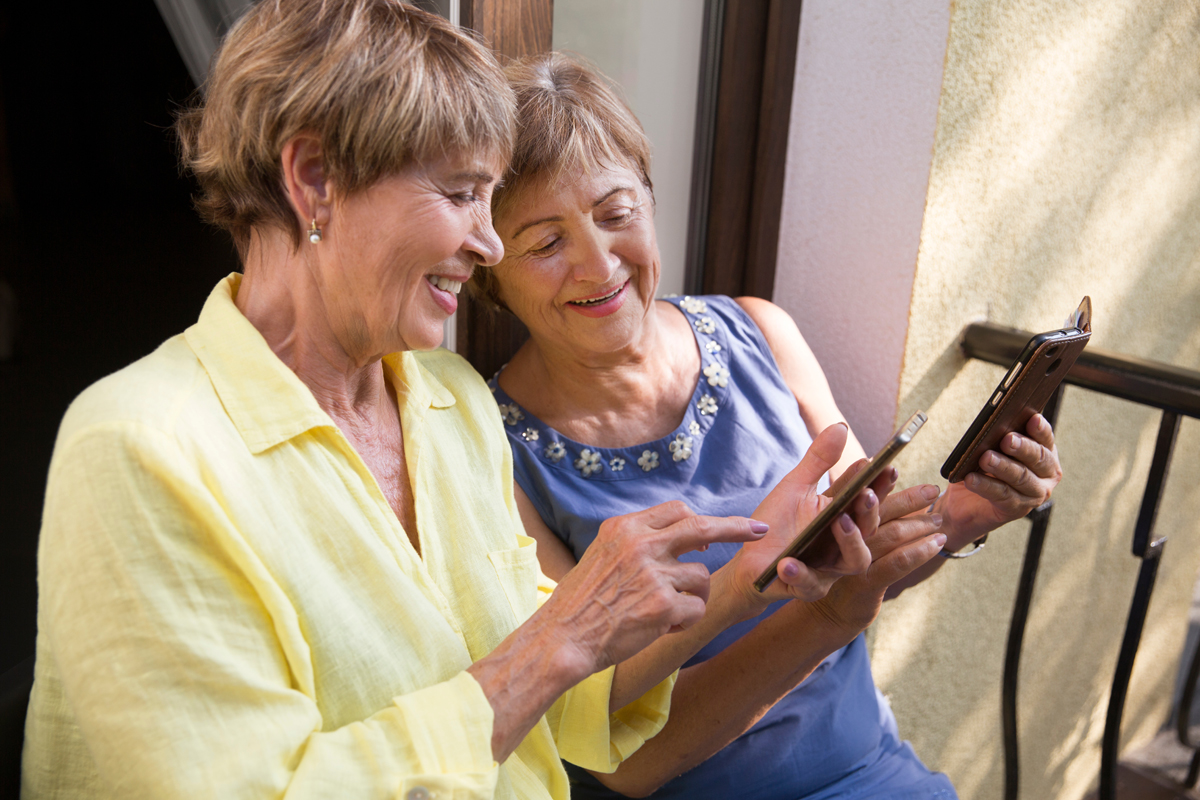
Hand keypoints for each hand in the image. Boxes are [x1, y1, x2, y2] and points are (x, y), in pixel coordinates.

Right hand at [540, 502, 769, 676]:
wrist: (562, 637)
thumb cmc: (580, 602)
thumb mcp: (601, 554)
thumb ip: (637, 542)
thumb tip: (683, 539)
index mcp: (624, 528)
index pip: (675, 510)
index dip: (699, 521)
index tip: (717, 530)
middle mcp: (640, 544)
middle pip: (701, 526)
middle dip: (735, 527)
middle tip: (757, 530)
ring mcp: (653, 573)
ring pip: (701, 577)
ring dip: (692, 596)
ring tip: (663, 613)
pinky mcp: (663, 604)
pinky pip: (696, 608)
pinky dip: (685, 621)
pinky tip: (660, 628)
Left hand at [727, 424, 890, 608]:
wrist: (749, 560)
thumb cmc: (777, 523)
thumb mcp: (795, 486)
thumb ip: (819, 460)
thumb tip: (841, 426)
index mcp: (843, 517)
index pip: (868, 500)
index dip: (880, 485)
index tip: (888, 466)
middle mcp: (845, 544)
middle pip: (870, 529)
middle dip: (870, 511)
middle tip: (864, 493)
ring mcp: (829, 568)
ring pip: (855, 560)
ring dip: (850, 541)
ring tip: (838, 521)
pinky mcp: (807, 588)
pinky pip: (810, 585)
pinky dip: (800, 574)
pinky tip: (788, 562)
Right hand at [805, 485, 946, 639]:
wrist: (830, 611)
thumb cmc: (835, 567)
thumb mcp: (838, 531)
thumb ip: (856, 503)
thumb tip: (884, 475)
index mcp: (829, 521)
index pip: (849, 495)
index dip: (869, 480)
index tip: (889, 466)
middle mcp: (837, 539)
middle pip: (870, 512)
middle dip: (901, 498)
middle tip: (925, 487)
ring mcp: (852, 562)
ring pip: (888, 535)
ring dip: (916, 524)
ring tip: (937, 517)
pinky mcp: (866, 583)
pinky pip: (896, 564)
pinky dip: (919, 551)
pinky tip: (937, 543)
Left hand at [939, 413, 1061, 543]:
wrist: (964, 502)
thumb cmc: (982, 466)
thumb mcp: (989, 447)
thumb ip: (996, 437)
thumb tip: (991, 427)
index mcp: (1044, 452)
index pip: (1046, 438)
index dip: (1040, 429)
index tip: (1033, 418)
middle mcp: (1046, 474)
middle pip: (1038, 458)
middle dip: (1022, 447)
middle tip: (1006, 439)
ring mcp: (1035, 494)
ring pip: (1021, 477)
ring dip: (1003, 466)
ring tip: (986, 458)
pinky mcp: (1017, 510)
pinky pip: (1002, 496)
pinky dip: (985, 485)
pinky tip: (971, 478)